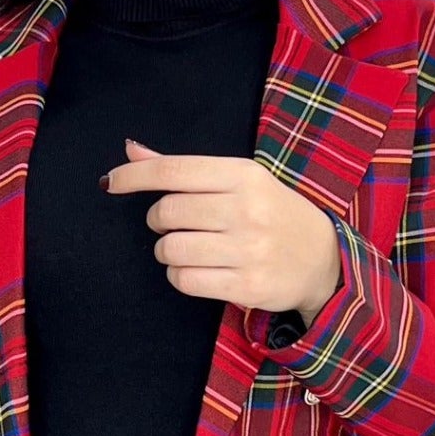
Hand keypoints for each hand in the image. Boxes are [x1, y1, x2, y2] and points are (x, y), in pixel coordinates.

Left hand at [101, 137, 341, 322]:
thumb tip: (131, 149)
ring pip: (171, 249)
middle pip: (167, 212)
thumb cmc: (273, 214)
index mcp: (244, 175)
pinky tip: (196, 270)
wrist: (323, 260)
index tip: (111, 182)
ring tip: (186, 248)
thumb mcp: (240, 181)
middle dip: (158, 220)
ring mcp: (248, 249)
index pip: (174, 170)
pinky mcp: (247, 286)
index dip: (134, 176)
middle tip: (173, 224)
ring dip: (167, 251)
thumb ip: (185, 169)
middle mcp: (246, 209)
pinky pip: (185, 280)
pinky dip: (179, 275)